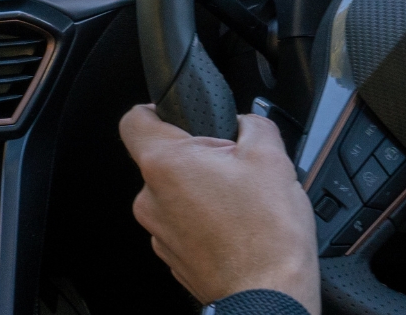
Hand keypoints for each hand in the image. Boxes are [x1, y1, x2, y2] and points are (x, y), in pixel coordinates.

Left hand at [119, 105, 319, 311]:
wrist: (268, 296)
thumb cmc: (265, 238)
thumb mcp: (271, 158)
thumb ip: (254, 125)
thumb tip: (249, 123)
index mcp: (165, 165)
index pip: (134, 120)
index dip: (155, 109)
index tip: (172, 112)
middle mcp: (151, 199)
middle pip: (164, 160)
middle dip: (199, 157)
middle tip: (234, 166)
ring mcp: (159, 232)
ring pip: (176, 195)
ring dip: (204, 191)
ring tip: (243, 202)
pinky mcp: (174, 257)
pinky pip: (184, 225)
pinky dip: (206, 221)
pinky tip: (238, 227)